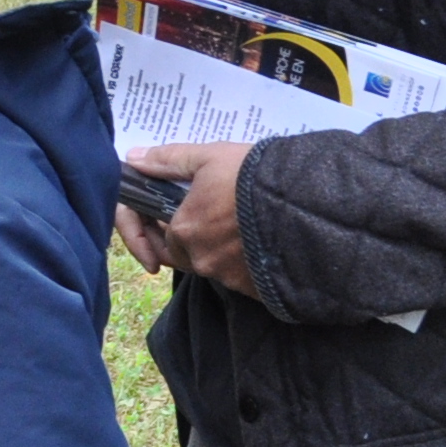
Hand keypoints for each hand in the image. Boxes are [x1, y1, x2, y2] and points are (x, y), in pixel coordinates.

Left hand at [119, 141, 258, 300]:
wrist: (313, 205)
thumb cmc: (256, 177)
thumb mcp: (210, 157)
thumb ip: (168, 160)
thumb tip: (132, 159)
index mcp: (183, 230)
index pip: (158, 237)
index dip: (156, 226)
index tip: (164, 217)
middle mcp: (202, 260)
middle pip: (183, 253)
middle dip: (188, 236)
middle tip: (207, 213)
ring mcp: (231, 277)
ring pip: (212, 265)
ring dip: (216, 248)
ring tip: (236, 222)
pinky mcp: (257, 288)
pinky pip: (240, 276)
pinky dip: (242, 261)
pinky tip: (255, 240)